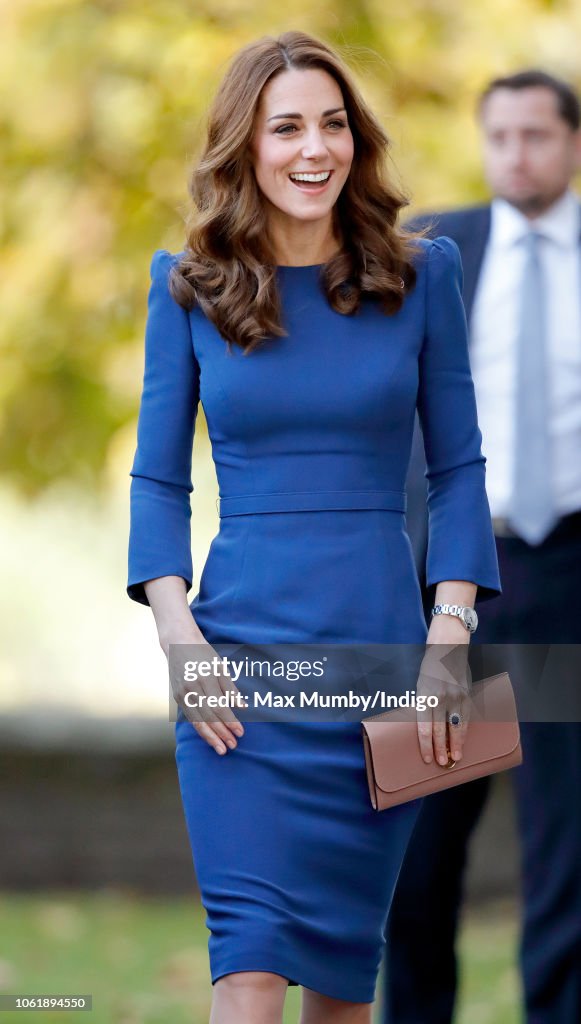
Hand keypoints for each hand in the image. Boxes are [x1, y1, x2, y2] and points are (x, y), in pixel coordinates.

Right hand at [161, 624, 244, 755]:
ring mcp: (182, 693)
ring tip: (221, 749)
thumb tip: (242, 707)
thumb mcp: (220, 667)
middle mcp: (192, 688)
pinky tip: (209, 737)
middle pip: (208, 717)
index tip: (240, 732)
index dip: (230, 721)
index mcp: (205, 678)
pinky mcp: (177, 697)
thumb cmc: (203, 654)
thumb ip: (230, 689)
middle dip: (221, 733)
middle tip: (232, 746)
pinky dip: (200, 729)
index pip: (219, 706)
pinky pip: (189, 717)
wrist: (178, 643)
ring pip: (196, 721)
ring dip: (210, 737)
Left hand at [415, 641, 470, 765]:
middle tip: (441, 763)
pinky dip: (464, 730)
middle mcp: (439, 698)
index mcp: (424, 696)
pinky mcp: (466, 694)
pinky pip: (466, 717)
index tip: (426, 758)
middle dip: (440, 749)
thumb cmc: (430, 668)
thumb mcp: (421, 685)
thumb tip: (427, 727)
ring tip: (456, 758)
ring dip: (456, 744)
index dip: (425, 745)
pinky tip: (463, 740)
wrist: (448, 648)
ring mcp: (455, 696)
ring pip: (455, 726)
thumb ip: (424, 705)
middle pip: (440, 730)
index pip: (424, 727)